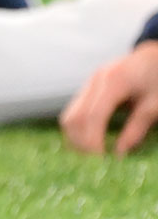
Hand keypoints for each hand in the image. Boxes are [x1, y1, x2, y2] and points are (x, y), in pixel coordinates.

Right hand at [60, 39, 157, 154]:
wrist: (154, 56)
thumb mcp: (155, 105)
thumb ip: (137, 128)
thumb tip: (119, 153)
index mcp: (113, 82)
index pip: (92, 116)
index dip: (93, 141)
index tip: (101, 161)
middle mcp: (94, 81)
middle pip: (73, 117)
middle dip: (81, 143)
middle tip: (96, 163)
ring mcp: (88, 84)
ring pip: (69, 115)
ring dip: (76, 138)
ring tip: (93, 155)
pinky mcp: (88, 89)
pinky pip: (75, 112)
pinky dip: (79, 129)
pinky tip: (92, 141)